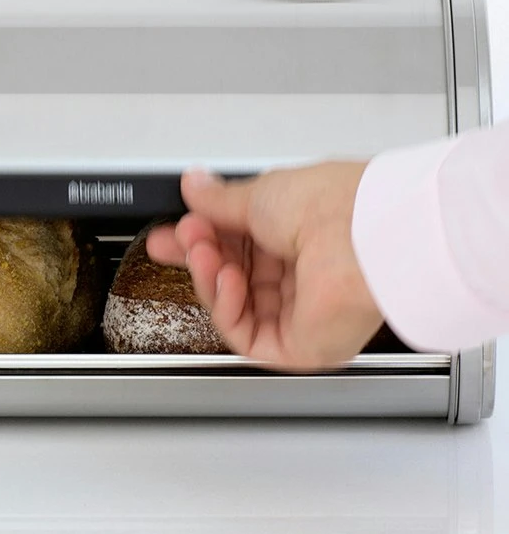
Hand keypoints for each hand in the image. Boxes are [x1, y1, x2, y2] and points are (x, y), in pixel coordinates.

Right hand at [145, 163, 383, 369]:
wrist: (363, 234)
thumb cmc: (331, 207)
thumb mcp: (261, 193)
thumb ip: (219, 200)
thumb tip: (195, 187)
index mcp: (298, 238)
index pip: (238, 248)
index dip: (200, 241)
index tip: (172, 234)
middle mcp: (303, 277)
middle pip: (232, 278)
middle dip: (200, 256)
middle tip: (182, 237)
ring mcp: (303, 313)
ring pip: (234, 307)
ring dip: (210, 278)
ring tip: (203, 251)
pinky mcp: (302, 346)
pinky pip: (247, 336)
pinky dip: (226, 307)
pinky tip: (226, 279)